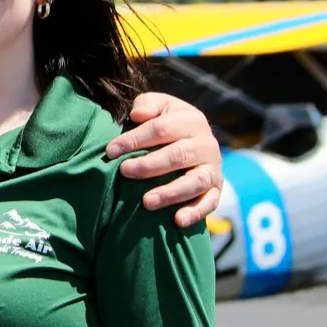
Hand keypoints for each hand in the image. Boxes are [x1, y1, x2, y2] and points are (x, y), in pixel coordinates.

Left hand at [106, 93, 222, 227]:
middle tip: (125, 171)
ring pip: (194, 182)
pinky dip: (196, 212)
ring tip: (147, 202)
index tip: (110, 151)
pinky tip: (178, 221)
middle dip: (149, 165)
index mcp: (191, 120)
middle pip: (177, 156)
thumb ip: (147, 105)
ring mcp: (213, 168)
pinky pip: (209, 203)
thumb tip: (137, 115)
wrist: (194, 139)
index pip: (161, 129)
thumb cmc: (166, 122)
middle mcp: (206, 144)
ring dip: (170, 193)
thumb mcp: (158, 106)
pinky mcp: (216, 189)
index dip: (134, 139)